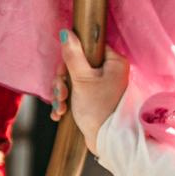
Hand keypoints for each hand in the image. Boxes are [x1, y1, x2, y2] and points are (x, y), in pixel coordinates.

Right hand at [54, 32, 128, 154]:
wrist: (105, 143)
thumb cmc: (98, 109)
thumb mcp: (81, 79)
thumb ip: (73, 55)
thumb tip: (67, 32)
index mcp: (114, 62)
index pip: (88, 47)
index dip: (72, 58)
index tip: (64, 72)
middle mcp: (110, 72)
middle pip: (77, 65)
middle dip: (63, 81)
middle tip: (61, 93)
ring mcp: (102, 87)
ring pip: (72, 81)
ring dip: (61, 94)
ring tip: (60, 106)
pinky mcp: (94, 100)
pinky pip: (75, 94)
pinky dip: (65, 102)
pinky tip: (60, 113)